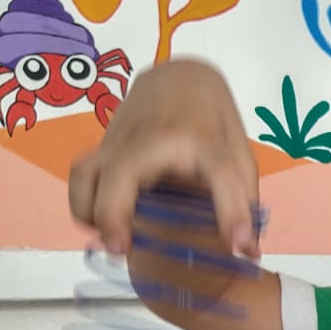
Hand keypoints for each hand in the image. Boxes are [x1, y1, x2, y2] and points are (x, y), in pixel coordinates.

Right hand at [69, 59, 259, 258]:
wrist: (179, 77)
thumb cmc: (210, 121)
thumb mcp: (236, 156)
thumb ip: (242, 203)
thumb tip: (247, 252)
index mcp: (204, 138)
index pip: (222, 171)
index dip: (232, 211)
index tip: (239, 245)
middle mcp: (155, 137)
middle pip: (122, 172)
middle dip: (113, 213)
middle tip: (122, 249)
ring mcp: (121, 140)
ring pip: (87, 174)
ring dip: (90, 212)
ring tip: (113, 239)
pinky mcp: (103, 147)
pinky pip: (83, 177)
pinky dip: (85, 204)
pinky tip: (103, 224)